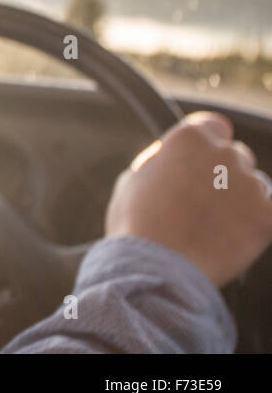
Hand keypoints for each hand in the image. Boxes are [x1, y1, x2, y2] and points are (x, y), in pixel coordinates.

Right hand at [105, 110, 271, 287]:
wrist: (158, 266)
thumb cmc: (137, 223)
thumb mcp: (134, 178)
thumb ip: (162, 162)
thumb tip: (173, 161)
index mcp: (189, 137)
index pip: (214, 126)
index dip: (208, 143)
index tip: (203, 159)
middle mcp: (225, 153)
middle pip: (235, 155)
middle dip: (223, 173)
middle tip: (202, 201)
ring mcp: (250, 184)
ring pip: (253, 185)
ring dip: (239, 198)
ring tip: (212, 225)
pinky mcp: (267, 215)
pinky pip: (266, 212)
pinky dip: (253, 223)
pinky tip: (229, 237)